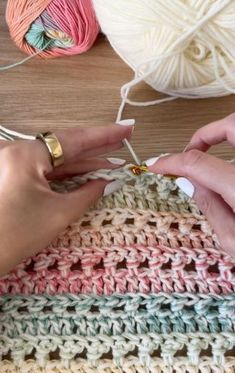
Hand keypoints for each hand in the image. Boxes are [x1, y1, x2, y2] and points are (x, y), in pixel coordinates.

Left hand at [0, 123, 132, 274]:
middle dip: (96, 146)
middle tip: (124, 140)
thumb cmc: (16, 236)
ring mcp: (12, 163)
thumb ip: (89, 193)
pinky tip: (89, 171)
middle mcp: (15, 152)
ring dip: (83, 161)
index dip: (103, 135)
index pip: (71, 140)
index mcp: (24, 156)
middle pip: (64, 146)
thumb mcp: (59, 213)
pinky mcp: (13, 175)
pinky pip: (46, 169)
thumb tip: (111, 182)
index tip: (126, 130)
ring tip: (112, 158)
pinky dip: (67, 172)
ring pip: (56, 159)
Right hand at [146, 113, 234, 256]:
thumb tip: (190, 181)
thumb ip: (209, 206)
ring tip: (208, 154)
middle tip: (189, 151)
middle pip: (232, 124)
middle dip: (204, 134)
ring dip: (224, 134)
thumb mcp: (233, 241)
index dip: (172, 161)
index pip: (198, 163)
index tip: (157, 165)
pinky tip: (230, 162)